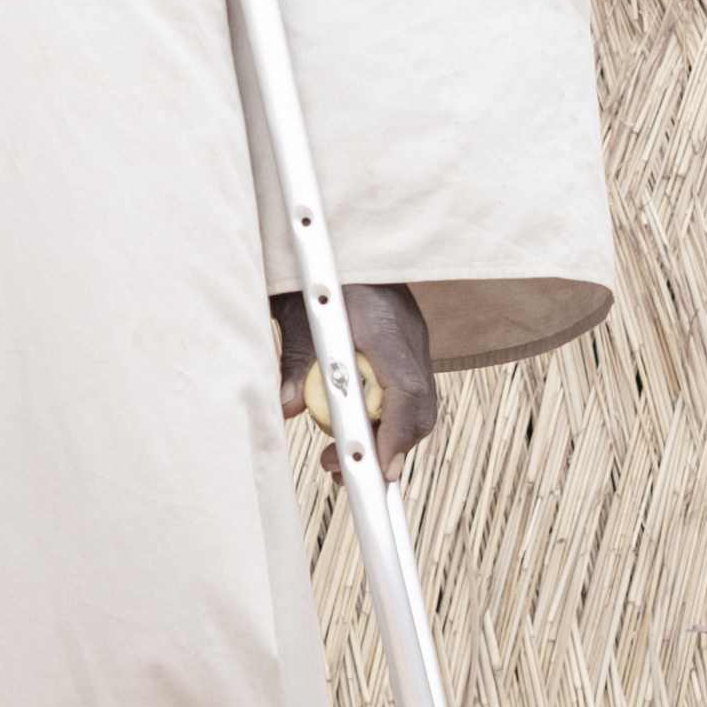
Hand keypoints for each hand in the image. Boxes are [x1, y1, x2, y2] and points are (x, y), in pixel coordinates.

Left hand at [273, 283, 438, 475]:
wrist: (342, 237)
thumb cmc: (313, 271)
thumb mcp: (295, 313)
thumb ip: (294, 361)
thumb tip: (287, 408)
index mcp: (381, 322)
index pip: (405, 387)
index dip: (397, 432)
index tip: (379, 466)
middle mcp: (407, 333)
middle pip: (419, 404)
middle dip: (389, 447)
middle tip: (341, 469)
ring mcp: (413, 338)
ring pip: (416, 402)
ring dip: (385, 435)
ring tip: (337, 457)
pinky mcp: (408, 343)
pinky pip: (406, 389)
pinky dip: (385, 415)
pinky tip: (353, 427)